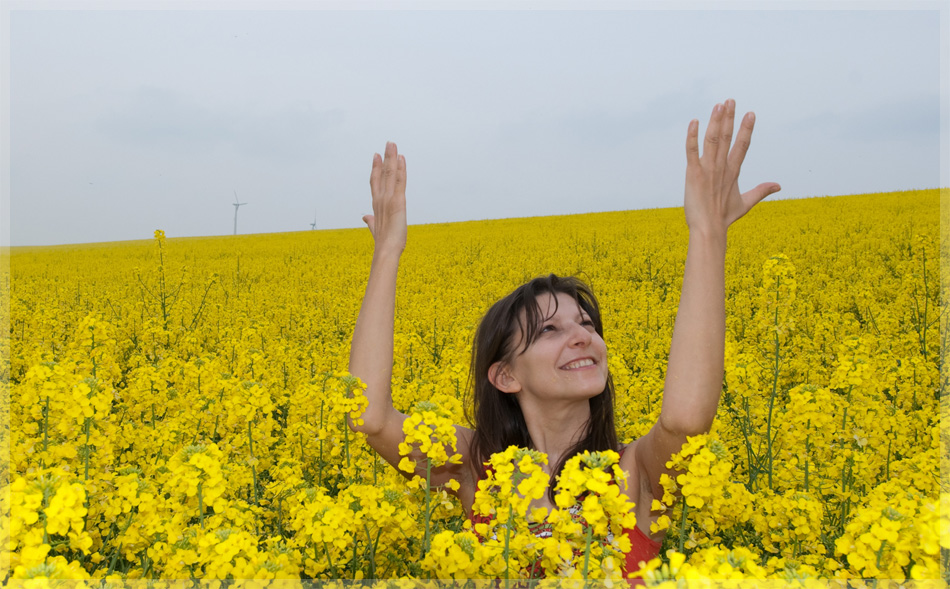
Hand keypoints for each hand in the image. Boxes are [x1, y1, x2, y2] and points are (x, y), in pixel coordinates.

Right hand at [364, 141, 406, 254]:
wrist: (386, 251)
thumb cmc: (383, 244)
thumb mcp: (375, 230)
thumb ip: (370, 222)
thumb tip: (364, 218)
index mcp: (376, 205)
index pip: (375, 182)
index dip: (376, 169)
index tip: (376, 157)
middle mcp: (380, 199)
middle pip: (382, 174)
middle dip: (385, 158)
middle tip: (388, 143)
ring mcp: (388, 199)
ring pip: (390, 174)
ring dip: (391, 158)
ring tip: (392, 144)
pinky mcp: (398, 202)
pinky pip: (399, 182)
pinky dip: (400, 169)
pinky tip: (402, 158)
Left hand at [684, 99, 780, 235]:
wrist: (708, 230)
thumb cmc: (723, 217)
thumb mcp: (745, 203)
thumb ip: (761, 191)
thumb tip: (778, 186)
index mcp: (733, 172)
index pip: (742, 146)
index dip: (746, 129)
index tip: (750, 113)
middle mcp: (722, 168)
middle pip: (727, 138)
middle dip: (730, 118)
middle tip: (731, 100)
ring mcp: (707, 170)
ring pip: (713, 140)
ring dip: (716, 121)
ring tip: (719, 105)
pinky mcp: (693, 174)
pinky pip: (692, 152)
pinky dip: (692, 136)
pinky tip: (694, 122)